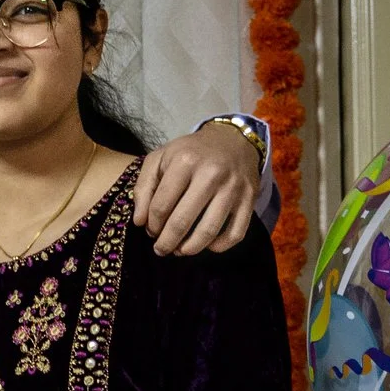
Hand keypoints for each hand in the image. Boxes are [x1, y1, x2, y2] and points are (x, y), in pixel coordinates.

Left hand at [131, 123, 259, 254]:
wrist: (232, 139)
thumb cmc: (190, 152)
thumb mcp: (160, 158)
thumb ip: (143, 188)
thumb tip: (139, 222)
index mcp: (185, 162)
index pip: (161, 206)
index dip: (152, 225)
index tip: (150, 230)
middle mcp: (211, 174)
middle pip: (182, 222)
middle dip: (167, 243)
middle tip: (161, 250)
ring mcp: (233, 188)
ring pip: (208, 232)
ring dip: (189, 249)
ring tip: (180, 251)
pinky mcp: (250, 199)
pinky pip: (235, 234)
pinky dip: (219, 247)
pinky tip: (206, 245)